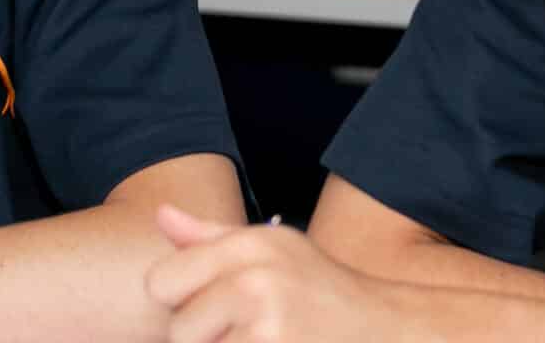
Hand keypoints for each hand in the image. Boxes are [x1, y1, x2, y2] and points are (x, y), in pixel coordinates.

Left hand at [146, 205, 430, 342]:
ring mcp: (267, 323)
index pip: (159, 282)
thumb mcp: (273, 252)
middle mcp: (256, 278)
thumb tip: (160, 214)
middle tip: (250, 332)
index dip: (183, 302)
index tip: (218, 309)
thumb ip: (210, 240)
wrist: (386, 329)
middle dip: (206, 340)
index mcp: (249, 245)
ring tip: (264, 341)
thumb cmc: (321, 293)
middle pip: (178, 329)